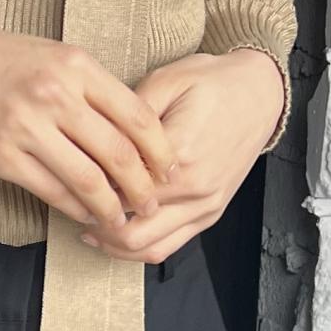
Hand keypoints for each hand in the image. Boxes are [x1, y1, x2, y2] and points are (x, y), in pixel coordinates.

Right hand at [0, 0, 177, 235]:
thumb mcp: (51, 55)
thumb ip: (90, 87)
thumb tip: (130, 131)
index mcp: (75, 66)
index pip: (138, 117)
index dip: (160, 152)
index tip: (168, 171)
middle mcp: (55, 95)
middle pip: (120, 154)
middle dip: (143, 188)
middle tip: (151, 205)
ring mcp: (26, 127)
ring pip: (88, 180)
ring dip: (112, 208)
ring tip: (122, 220)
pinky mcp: (0, 155)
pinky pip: (50, 191)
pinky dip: (74, 208)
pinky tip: (84, 214)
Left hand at [79, 48, 289, 263]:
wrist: (260, 94)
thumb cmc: (213, 84)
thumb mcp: (165, 82)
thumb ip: (128, 117)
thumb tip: (94, 144)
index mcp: (180, 153)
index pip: (118, 188)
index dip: (89, 189)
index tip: (70, 179)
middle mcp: (195, 188)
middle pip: (129, 229)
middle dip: (95, 223)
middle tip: (72, 207)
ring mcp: (205, 206)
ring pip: (148, 248)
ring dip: (114, 244)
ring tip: (88, 228)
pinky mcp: (210, 214)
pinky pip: (169, 247)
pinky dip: (139, 248)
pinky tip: (117, 235)